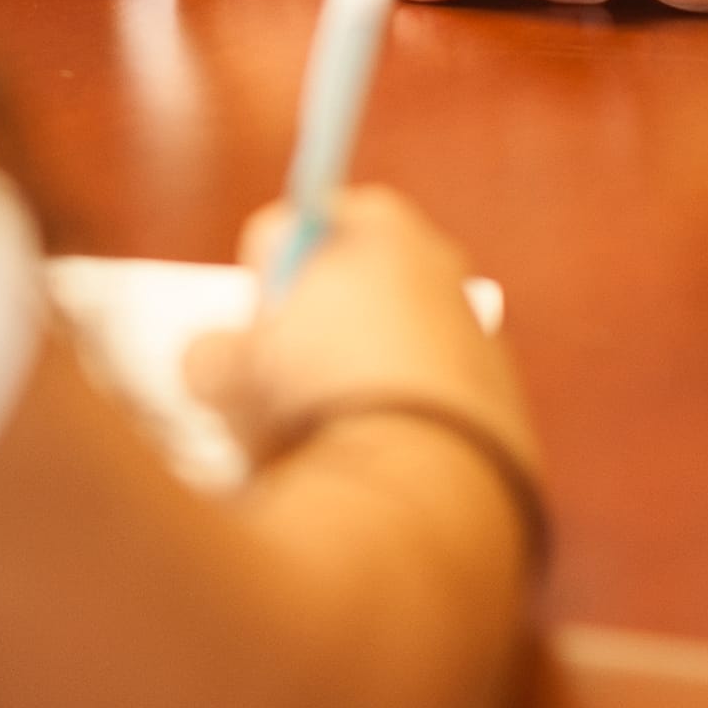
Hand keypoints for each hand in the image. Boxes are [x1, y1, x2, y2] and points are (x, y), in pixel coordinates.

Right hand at [185, 185, 535, 479]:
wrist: (428, 485)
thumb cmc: (316, 410)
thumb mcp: (231, 380)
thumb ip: (211, 356)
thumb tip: (211, 362)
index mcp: (367, 222)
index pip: (286, 231)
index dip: (256, 286)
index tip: (252, 338)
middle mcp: (427, 251)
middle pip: (341, 282)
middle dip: (307, 331)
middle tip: (278, 392)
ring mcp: (468, 314)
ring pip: (387, 337)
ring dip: (355, 376)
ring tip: (328, 436)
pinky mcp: (497, 382)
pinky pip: (428, 385)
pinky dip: (403, 411)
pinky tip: (380, 456)